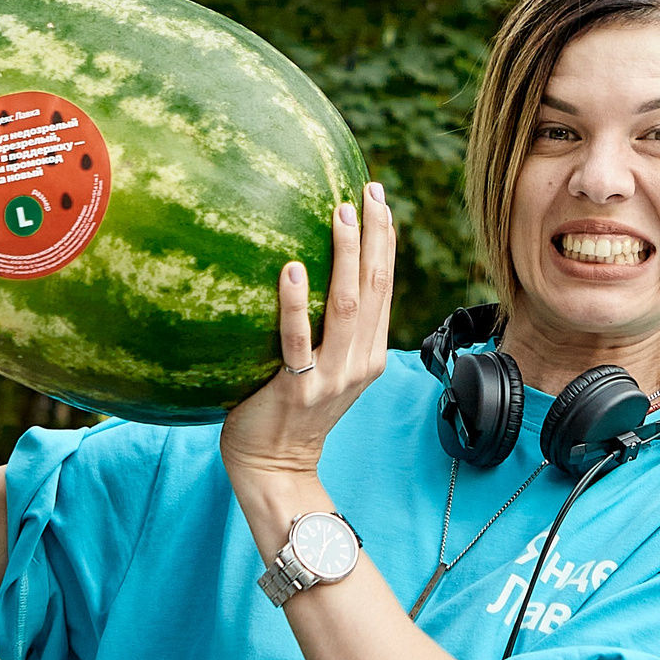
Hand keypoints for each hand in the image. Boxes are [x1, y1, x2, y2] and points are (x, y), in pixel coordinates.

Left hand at [220, 181, 394, 484]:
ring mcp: (329, 377)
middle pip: (373, 288)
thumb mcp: (321, 368)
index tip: (378, 199)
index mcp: (368, 353)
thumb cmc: (287, 411)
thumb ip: (323, 328)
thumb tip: (298, 266)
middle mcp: (357, 362)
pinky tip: (290, 268)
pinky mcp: (295, 390)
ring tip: (339, 214)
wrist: (275, 468)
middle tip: (364, 192)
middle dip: (373, 236)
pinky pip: (296, 340)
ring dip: (344, 256)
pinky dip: (295, 303)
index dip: (384, 241)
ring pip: (344, 306)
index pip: (383, 287)